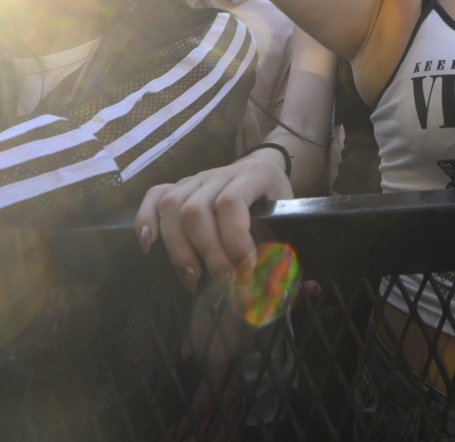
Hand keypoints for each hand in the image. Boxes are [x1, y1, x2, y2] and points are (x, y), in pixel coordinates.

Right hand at [136, 149, 292, 292]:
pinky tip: (149, 247)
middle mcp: (219, 173)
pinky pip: (154, 196)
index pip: (232, 202)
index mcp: (253, 175)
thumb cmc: (275, 198)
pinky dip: (145, 220)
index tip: (246, 269)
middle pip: (197, 210)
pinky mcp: (178, 186)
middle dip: (209, 254)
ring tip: (192, 280)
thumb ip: (293, 250)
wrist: (264, 166)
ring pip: (172, 206)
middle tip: (223, 285)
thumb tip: (309, 289)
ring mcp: (195, 178)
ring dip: (178, 249)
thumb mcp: (289, 216)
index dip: (235, 239)